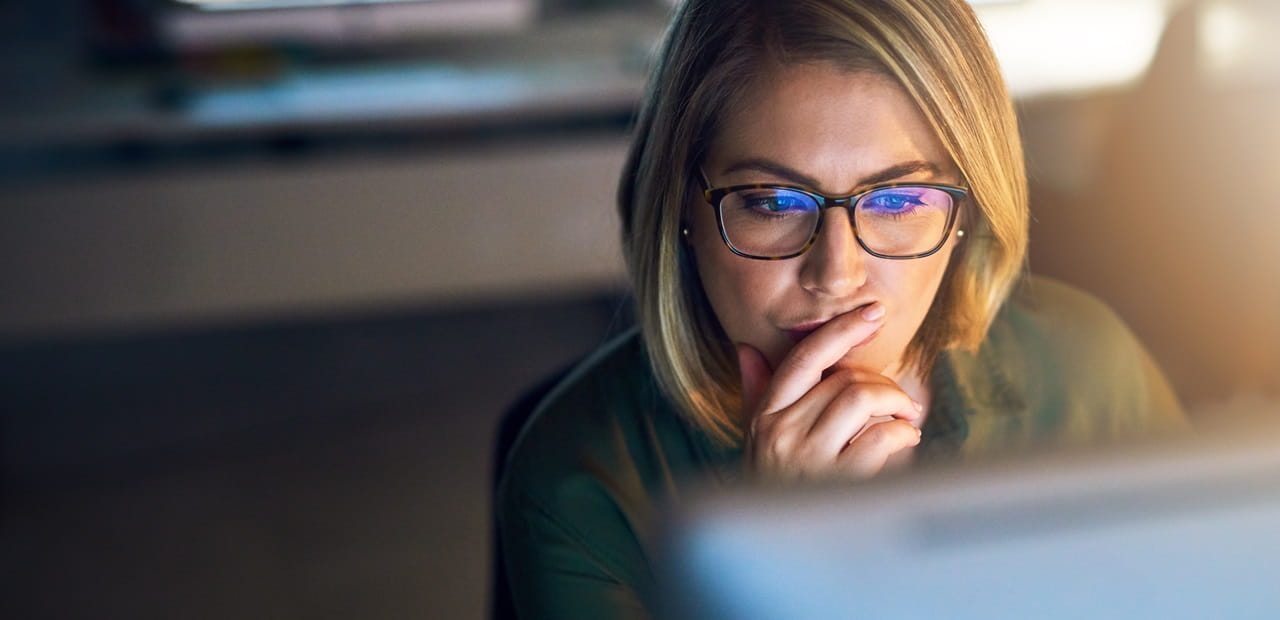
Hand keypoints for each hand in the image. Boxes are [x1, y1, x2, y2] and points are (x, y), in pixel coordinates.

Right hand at [737, 303, 922, 480]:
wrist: (774, 551)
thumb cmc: (771, 489)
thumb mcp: (754, 440)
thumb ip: (756, 393)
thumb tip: (745, 349)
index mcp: (764, 415)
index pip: (805, 358)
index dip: (842, 330)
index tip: (872, 313)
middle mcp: (781, 432)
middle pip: (843, 379)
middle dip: (882, 383)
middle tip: (899, 401)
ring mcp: (808, 459)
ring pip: (862, 399)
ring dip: (897, 404)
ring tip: (906, 419)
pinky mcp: (837, 483)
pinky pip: (881, 437)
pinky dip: (903, 434)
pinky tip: (906, 441)